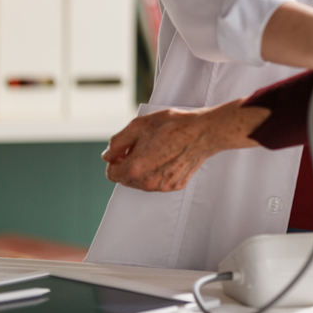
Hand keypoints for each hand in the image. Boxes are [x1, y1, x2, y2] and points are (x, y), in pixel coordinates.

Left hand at [102, 100, 268, 191]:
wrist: (204, 132)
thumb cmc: (174, 125)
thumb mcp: (139, 125)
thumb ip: (117, 142)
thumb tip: (108, 156)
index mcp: (134, 169)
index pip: (111, 173)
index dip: (115, 158)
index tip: (126, 148)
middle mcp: (147, 183)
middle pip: (126, 178)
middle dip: (130, 163)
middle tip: (144, 145)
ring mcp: (162, 186)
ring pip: (142, 181)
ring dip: (144, 168)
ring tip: (158, 149)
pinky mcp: (175, 186)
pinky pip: (158, 181)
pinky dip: (159, 171)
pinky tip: (169, 155)